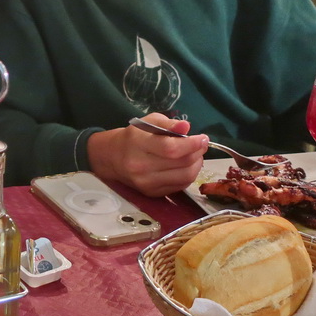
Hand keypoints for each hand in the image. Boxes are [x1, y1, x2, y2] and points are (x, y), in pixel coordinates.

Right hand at [87, 113, 207, 196]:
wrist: (113, 157)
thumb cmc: (134, 136)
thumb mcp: (149, 122)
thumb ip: (168, 124)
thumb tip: (186, 127)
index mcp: (138, 145)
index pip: (170, 148)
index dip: (191, 144)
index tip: (203, 138)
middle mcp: (141, 167)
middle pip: (181, 164)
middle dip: (197, 153)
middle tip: (201, 145)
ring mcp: (146, 183)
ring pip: (185, 177)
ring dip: (196, 165)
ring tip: (195, 155)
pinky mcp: (152, 193)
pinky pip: (180, 186)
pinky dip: (189, 175)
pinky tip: (186, 165)